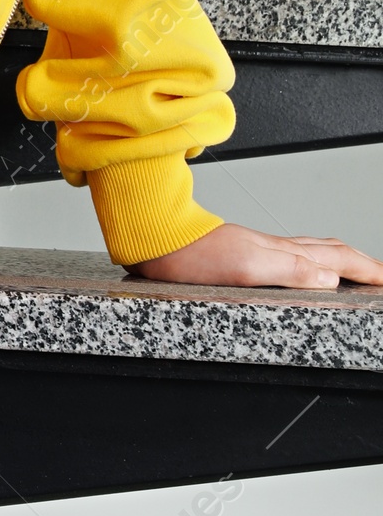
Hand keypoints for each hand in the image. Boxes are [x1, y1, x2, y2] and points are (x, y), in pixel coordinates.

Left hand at [133, 222, 382, 288]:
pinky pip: (292, 254)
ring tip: (356, 269)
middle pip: (331, 251)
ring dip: (341, 259)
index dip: (366, 270)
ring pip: (313, 250)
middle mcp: (274, 247)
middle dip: (362, 263)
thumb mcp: (245, 267)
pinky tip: (304, 266)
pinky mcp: (244, 252)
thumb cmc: (191, 254)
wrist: (155, 239)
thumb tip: (331, 277)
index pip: (337, 258)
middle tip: (381, 276)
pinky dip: (313, 260)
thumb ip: (290, 270)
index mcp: (281, 252)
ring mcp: (260, 248)